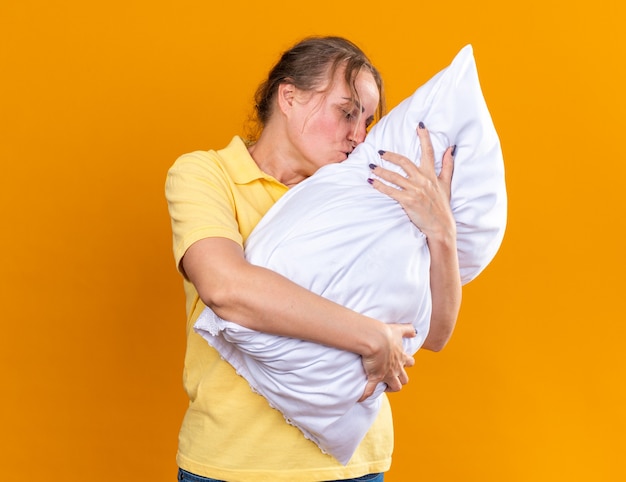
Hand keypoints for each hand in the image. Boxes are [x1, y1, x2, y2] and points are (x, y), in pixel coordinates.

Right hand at [358, 323, 415, 401]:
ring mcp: (387, 374)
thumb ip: (408, 330)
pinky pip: (370, 390)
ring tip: (382, 386)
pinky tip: (361, 397)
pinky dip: (366, 394)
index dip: (407, 364)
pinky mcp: (375, 377)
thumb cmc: (386, 334)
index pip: (410, 362)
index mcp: (401, 356)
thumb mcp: (398, 329)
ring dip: (390, 388)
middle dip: (400, 379)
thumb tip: (415, 330)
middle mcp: (397, 367)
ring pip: (395, 387)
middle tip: (392, 376)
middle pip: (405, 379)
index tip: (400, 362)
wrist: (376, 339)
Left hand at [369, 123, 455, 241]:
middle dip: (391, 156)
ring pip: (394, 176)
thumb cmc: (442, 206)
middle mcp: (423, 180)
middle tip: (380, 152)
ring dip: (380, 170)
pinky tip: (372, 182)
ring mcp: (415, 190)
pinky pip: (390, 191)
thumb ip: (447, 165)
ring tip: (371, 166)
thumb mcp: (447, 184)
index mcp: (431, 174)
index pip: (428, 152)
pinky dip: (380, 186)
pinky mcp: (408, 201)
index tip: (419, 125)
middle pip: (404, 162)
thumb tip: (451, 148)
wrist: (441, 226)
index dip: (424, 137)